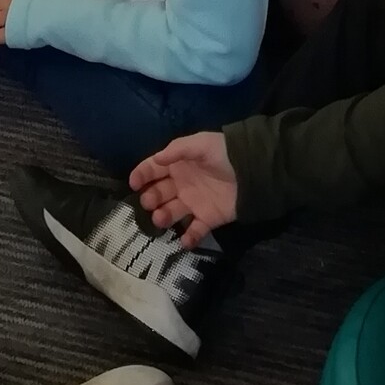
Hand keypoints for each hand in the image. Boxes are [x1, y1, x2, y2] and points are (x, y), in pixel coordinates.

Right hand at [131, 130, 237, 246]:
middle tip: (149, 202)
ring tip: (161, 218)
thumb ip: (177, 150)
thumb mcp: (200, 144)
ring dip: (164, 217)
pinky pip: (195, 231)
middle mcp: (182, 184)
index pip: (154, 169)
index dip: (142, 174)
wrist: (251, 171)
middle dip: (150, 198)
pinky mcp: (208, 219)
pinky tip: (184, 240)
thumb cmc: (222, 153)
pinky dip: (189, 238)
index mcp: (179, 164)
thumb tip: (156, 160)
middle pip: (159, 193)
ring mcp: (194, 203)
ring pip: (172, 212)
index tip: (133, 183)